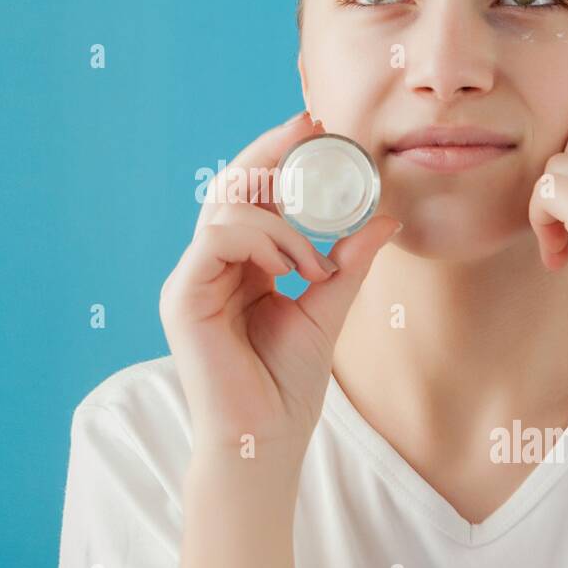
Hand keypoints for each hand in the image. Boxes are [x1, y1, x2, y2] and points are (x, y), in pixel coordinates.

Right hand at [160, 110, 401, 464]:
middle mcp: (208, 266)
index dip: (280, 157)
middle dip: (271, 151)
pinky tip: (292, 267)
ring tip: (314, 260)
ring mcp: (191, 279)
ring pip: (226, 207)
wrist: (265, 442)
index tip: (319, 129)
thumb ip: (347, 264)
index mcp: (236, 266)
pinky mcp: (182, 296)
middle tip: (312, 125)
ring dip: (282, 220)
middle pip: (230, 186)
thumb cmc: (287, 387)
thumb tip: (385, 219)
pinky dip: (263, 240)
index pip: (252, 195)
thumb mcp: (327, 310)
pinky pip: (218, 237)